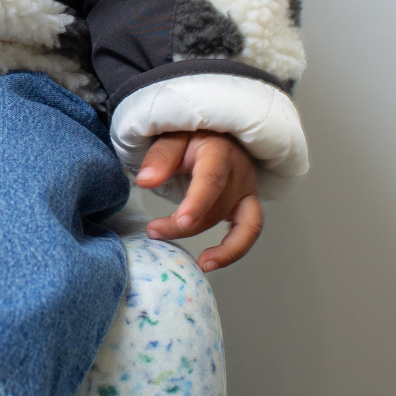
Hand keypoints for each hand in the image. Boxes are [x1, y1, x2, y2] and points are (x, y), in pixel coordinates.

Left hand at [136, 131, 261, 271]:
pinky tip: (211, 262)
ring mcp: (248, 189)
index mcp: (219, 151)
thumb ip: (159, 158)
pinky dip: (235, 250)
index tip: (181, 221)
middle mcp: (240, 171)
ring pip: (242, 224)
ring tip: (199, 263)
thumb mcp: (170, 137)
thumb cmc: (188, 135)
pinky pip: (250, 231)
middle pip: (218, 207)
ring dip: (221, 247)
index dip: (198, 202)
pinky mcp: (248, 203)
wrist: (213, 133)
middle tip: (153, 231)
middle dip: (185, 225)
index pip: (212, 179)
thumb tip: (145, 182)